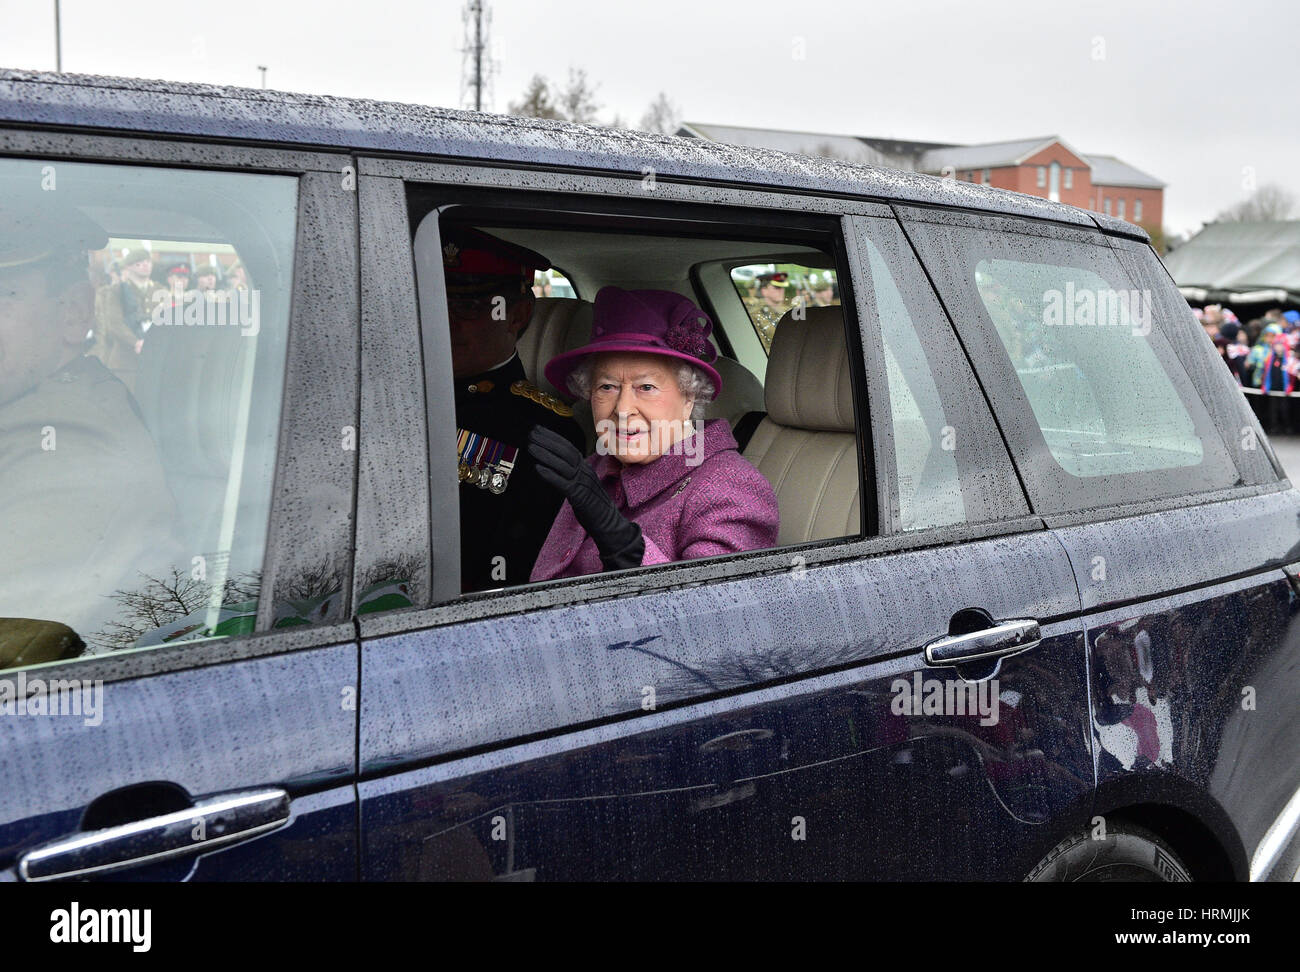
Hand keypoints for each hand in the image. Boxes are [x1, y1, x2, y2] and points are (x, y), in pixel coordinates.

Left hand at [527, 425, 643, 569]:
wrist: (609, 522)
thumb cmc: (594, 505)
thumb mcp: (582, 484)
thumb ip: (570, 474)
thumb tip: (554, 466)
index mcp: (585, 468)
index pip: (568, 447)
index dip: (553, 437)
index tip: (539, 430)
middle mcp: (584, 472)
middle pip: (565, 451)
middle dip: (547, 440)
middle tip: (532, 433)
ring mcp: (582, 483)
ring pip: (562, 464)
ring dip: (545, 454)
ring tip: (531, 446)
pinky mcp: (580, 496)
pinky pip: (563, 483)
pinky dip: (550, 475)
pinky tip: (538, 468)